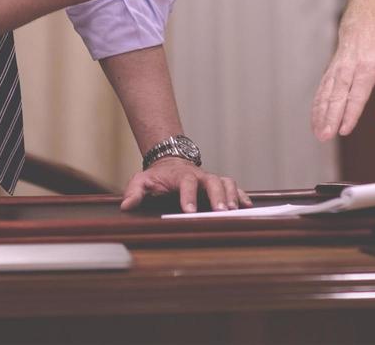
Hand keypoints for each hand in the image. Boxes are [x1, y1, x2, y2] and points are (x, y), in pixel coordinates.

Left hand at [119, 157, 252, 213]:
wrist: (171, 163)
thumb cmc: (157, 177)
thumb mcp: (141, 180)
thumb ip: (134, 192)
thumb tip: (127, 205)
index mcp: (181, 176)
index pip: (187, 183)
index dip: (189, 197)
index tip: (189, 211)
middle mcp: (200, 176)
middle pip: (213, 182)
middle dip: (218, 197)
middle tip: (221, 212)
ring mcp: (211, 179)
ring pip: (226, 183)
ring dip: (232, 196)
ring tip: (235, 212)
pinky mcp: (219, 185)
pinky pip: (234, 187)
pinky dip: (242, 195)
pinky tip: (247, 206)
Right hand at [310, 15, 374, 139]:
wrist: (363, 26)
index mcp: (368, 69)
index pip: (357, 95)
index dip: (350, 113)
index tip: (344, 130)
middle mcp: (349, 69)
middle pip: (338, 97)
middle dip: (331, 118)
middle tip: (327, 136)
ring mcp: (336, 70)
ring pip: (326, 95)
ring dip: (321, 116)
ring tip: (320, 135)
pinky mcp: (328, 73)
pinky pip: (321, 92)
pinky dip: (316, 109)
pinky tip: (315, 124)